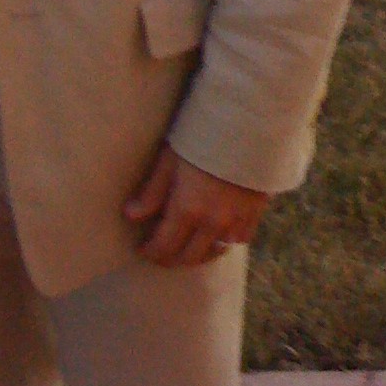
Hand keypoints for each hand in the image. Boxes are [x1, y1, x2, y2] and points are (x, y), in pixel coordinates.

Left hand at [123, 143, 270, 268]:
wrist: (246, 127)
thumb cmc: (200, 137)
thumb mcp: (170, 160)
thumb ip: (152, 192)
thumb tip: (130, 215)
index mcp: (187, 210)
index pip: (165, 246)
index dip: (151, 252)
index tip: (142, 250)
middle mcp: (212, 223)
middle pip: (189, 256)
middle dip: (171, 258)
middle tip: (161, 253)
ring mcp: (235, 221)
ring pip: (215, 252)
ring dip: (198, 254)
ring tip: (186, 247)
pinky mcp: (254, 213)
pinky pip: (238, 240)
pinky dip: (224, 241)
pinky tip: (216, 233)